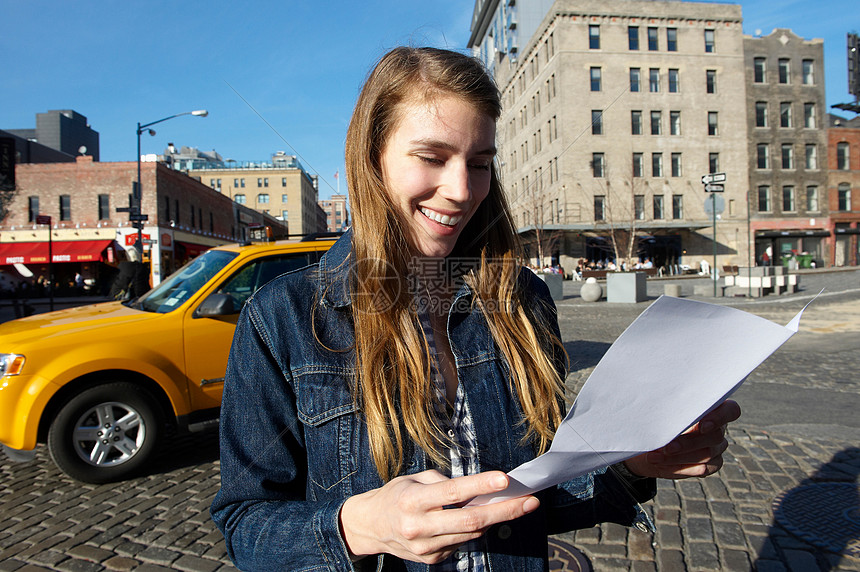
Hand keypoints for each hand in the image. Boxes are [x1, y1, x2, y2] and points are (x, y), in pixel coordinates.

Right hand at [339, 469, 539, 563]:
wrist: (370, 527)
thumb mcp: (414, 479)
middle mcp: (418, 527)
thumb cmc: (396, 496)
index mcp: (412, 500)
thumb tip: (475, 490)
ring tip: (516, 505)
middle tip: (529, 501)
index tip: (505, 479)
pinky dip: (474, 530)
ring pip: (470, 534)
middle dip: (504, 510)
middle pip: (469, 521)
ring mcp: (426, 548)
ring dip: (495, 520)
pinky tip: (479, 519)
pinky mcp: (431, 560)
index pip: (453, 493)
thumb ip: (443, 484)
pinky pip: (461, 543)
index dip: (480, 485)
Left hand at [623, 399, 740, 479]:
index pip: (730, 410)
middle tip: (667, 447)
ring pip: (706, 454)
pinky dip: (679, 466)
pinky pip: (702, 468)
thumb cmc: (657, 418)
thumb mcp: (661, 410)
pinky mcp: (712, 464)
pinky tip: (660, 462)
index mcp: (712, 408)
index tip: (702, 425)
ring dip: (678, 456)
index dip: (720, 418)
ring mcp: (717, 447)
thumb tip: (661, 406)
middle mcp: (719, 428)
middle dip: (689, 442)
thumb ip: (670, 408)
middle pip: (715, 436)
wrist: (650, 441)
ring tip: (655, 455)